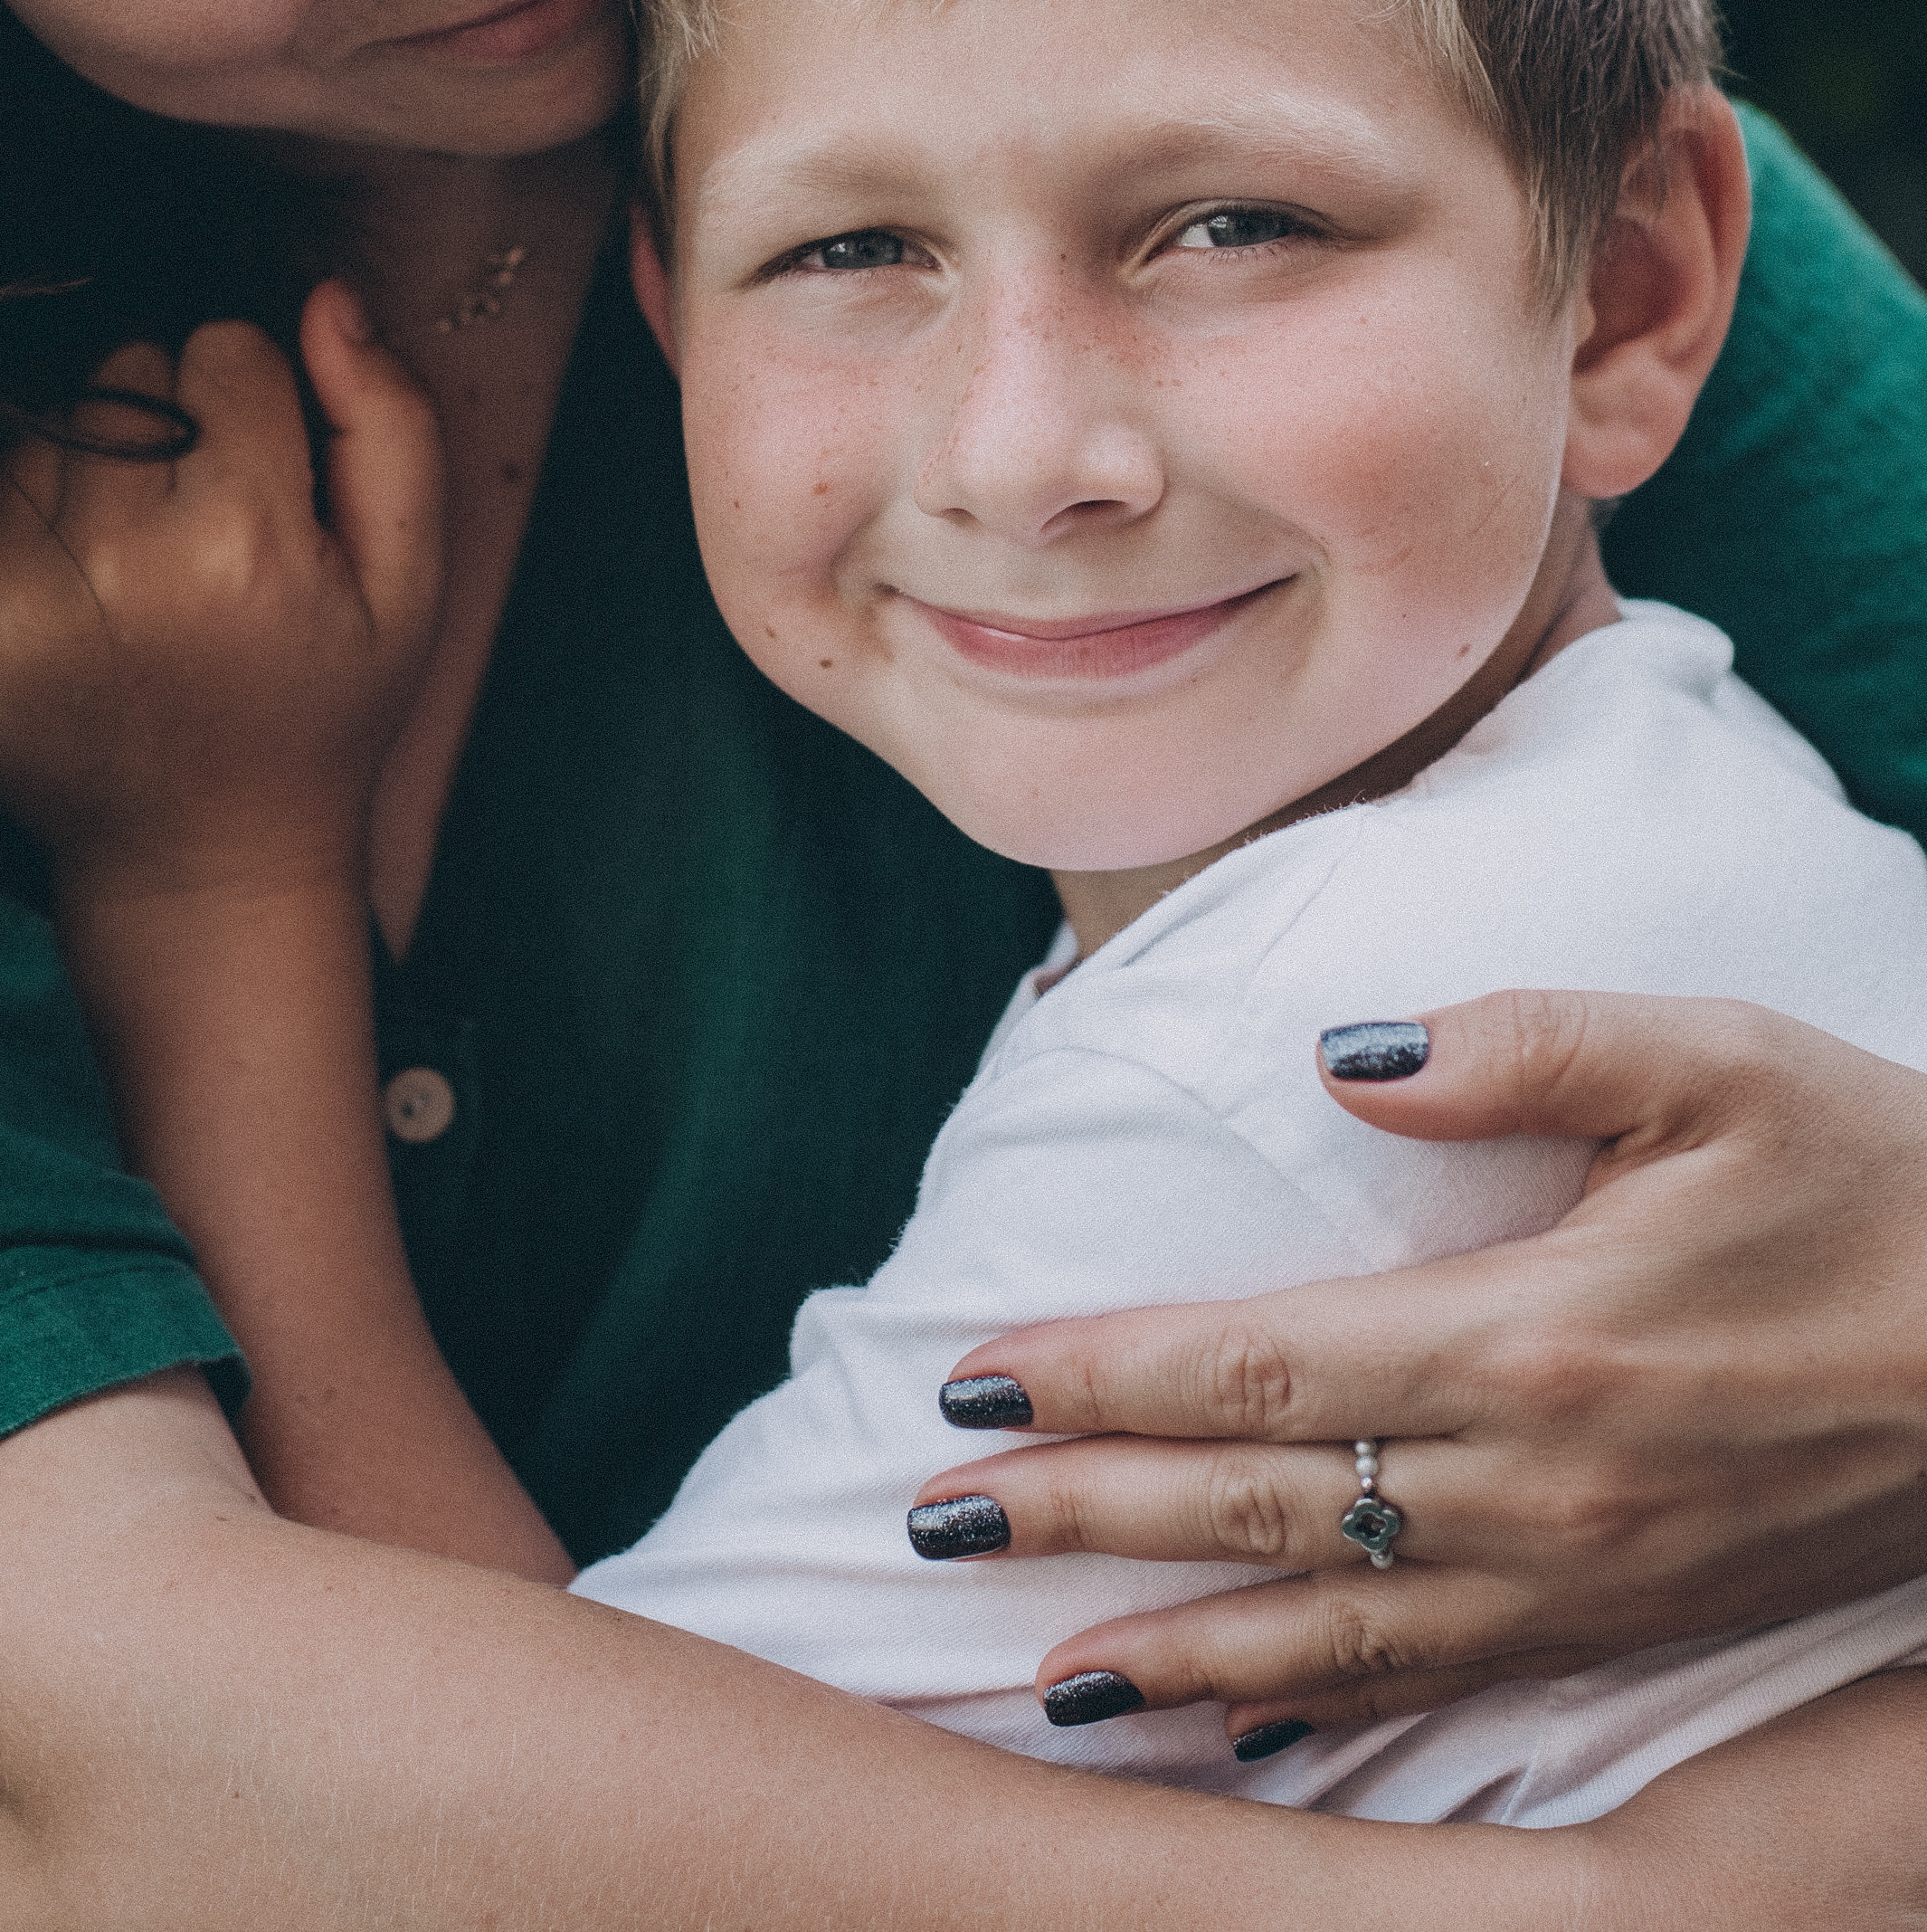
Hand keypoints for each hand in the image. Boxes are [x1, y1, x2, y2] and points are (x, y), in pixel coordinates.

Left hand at [0, 281, 443, 900]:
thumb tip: (326, 300)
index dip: (260, 406)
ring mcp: (10, 601)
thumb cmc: (322, 711)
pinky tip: (83, 594)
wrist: (201, 862)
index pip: (223, 348)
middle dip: (173, 426)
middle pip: (125, 370)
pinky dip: (28, 523)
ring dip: (94, 464)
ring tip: (143, 557)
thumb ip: (390, 425)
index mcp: (239, 545)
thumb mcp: (410, 580)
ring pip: (46, 423)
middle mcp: (113, 568)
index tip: (271, 487)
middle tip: (206, 526)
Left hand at [910, 990, 1926, 1736]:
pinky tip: (1244, 1720)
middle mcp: (1541, 1484)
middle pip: (1259, 1508)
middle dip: (1082, 1518)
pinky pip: (1446, 1684)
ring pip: (1334, 1631)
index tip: (976, 1373)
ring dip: (1173, 1649)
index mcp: (1538, 1336)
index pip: (1261, 1366)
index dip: (1106, 1375)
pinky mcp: (1635, 1624)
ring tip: (1038, 1677)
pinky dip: (1323, 1706)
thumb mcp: (1720, 1057)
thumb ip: (1522, 1044)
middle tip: (931, 1518)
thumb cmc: (1880, 1181)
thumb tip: (1342, 1056)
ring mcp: (1588, 1579)